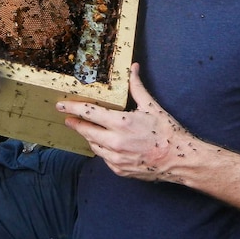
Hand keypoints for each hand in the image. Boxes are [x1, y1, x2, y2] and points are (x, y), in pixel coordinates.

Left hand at [56, 63, 193, 181]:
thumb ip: (137, 87)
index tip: (61, 106)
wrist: (179, 159)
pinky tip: (105, 143)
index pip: (89, 113)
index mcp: (120, 123)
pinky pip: (104, 158)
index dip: (72, 108)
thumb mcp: (151, 106)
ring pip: (94, 145)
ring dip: (89, 136)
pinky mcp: (119, 170)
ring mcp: (116, 159)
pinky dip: (103, 149)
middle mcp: (114, 142)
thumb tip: (133, 68)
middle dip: (76, 124)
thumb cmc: (166, 131)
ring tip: (86, 129)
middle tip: (67, 118)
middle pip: (86, 131)